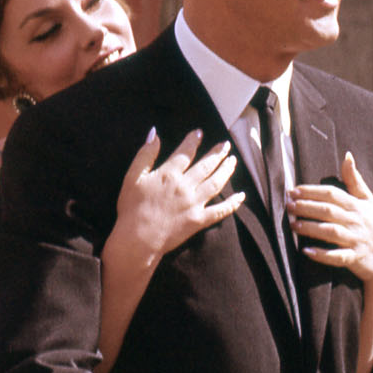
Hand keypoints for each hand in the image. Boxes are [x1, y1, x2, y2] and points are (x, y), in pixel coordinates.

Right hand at [113, 128, 244, 264]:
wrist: (137, 239)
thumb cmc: (131, 209)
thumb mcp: (132, 177)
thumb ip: (145, 154)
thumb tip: (155, 134)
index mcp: (169, 174)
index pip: (185, 152)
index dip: (193, 141)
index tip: (199, 133)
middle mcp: (185, 186)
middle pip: (206, 165)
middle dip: (217, 153)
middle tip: (226, 145)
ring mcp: (194, 203)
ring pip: (216, 183)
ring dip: (226, 170)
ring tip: (233, 161)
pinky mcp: (199, 220)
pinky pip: (220, 211)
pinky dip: (232, 203)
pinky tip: (241, 196)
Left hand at [289, 153, 372, 294]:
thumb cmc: (371, 225)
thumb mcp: (367, 201)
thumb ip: (355, 180)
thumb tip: (347, 155)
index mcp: (356, 206)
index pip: (332, 194)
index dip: (312, 191)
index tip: (294, 190)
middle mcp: (356, 221)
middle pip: (329, 211)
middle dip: (308, 207)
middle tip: (289, 205)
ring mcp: (355, 240)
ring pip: (331, 232)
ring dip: (312, 228)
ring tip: (294, 225)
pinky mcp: (354, 258)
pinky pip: (337, 256)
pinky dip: (322, 254)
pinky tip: (306, 251)